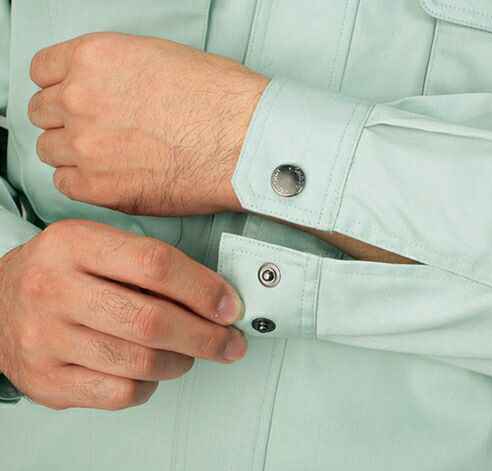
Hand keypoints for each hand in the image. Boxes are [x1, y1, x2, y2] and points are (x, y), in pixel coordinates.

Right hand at [0, 220, 245, 409]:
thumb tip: (212, 298)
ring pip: (141, 363)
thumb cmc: (60, 272)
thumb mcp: (98, 245)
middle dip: (205, 337)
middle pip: (152, 321)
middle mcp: (55, 290)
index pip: (156, 265)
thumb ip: (150, 264)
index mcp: (74, 245)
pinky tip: (150, 370)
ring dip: (181, 361)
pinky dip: (149, 385)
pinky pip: (120, 394)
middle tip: (228, 342)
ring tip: (188, 351)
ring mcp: (46, 339)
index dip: (203, 289)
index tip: (229, 306)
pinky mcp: (46, 381)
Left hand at [28, 32, 268, 215]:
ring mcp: (87, 146)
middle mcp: (81, 99)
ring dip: (73, 154)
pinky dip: (82, 183)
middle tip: (94, 131)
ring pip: (51, 151)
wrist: (244, 141)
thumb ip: (117, 75)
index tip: (70, 100)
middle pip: (44, 113)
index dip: (59, 87)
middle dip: (66, 121)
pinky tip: (109, 178)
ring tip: (106, 158)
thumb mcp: (159, 59)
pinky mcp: (101, 188)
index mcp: (94, 59)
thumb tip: (107, 93)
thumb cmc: (221, 102)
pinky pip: (66, 185)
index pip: (42, 71)